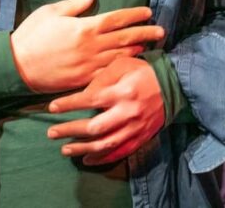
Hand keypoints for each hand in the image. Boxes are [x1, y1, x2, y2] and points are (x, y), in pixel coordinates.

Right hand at [10, 0, 163, 92]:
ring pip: (120, 57)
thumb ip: (74, 4)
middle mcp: (92, 47)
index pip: (117, 19)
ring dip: (137, 51)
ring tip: (150, 46)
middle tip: (161, 31)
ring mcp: (89, 65)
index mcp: (85, 27)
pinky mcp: (84, 80)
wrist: (17, 65)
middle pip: (125, 38)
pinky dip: (122, 69)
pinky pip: (108, 74)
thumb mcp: (51, 12)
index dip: (134, 15)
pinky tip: (130, 66)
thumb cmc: (32, 35)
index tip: (148, 13)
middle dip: (145, 33)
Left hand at [46, 56, 164, 164]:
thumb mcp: (123, 64)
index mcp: (122, 91)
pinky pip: (119, 152)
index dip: (69, 105)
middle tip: (51, 133)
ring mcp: (134, 128)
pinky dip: (102, 158)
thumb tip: (84, 92)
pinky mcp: (140, 137)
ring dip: (82, 148)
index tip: (52, 107)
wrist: (173, 86)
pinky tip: (87, 160)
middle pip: (94, 128)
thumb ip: (102, 77)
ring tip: (64, 149)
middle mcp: (127, 112)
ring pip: (105, 144)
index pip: (89, 100)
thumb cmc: (143, 71)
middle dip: (70, 131)